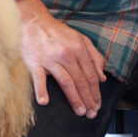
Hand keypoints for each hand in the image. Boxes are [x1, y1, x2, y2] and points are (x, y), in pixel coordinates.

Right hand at [16, 0, 106, 116]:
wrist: (35, 23)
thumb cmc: (58, 33)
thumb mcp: (81, 39)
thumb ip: (94, 57)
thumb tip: (102, 77)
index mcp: (79, 49)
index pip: (91, 75)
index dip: (96, 92)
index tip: (97, 105)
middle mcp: (67, 54)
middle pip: (81, 81)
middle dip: (88, 99)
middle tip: (91, 114)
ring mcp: (50, 59)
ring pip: (66, 82)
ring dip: (74, 99)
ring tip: (80, 112)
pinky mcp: (35, 62)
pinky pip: (39, 78)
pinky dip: (41, 90)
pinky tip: (45, 102)